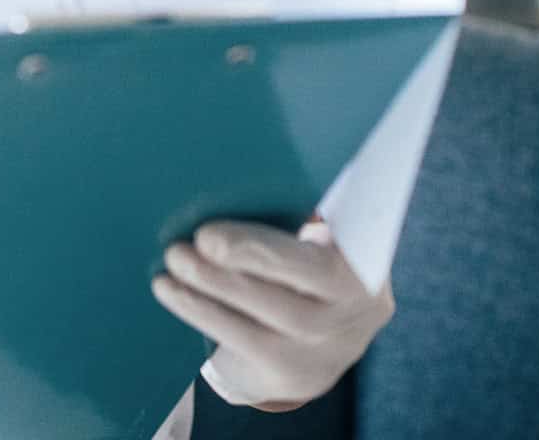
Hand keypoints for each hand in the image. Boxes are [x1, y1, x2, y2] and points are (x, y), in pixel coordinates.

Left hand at [151, 220, 393, 410]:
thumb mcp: (304, 238)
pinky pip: (246, 341)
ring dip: (217, 282)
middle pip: (315, 273)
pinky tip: (171, 289)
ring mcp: (335, 345)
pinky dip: (202, 311)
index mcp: (368, 253)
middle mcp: (364, 301)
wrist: (304, 351)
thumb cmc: (291, 271)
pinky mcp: (296, 373)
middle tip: (203, 236)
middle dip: (256, 251)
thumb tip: (231, 165)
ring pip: (278, 312)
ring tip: (176, 258)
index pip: (361, 224)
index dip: (335, 208)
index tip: (288, 202)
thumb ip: (288, 208)